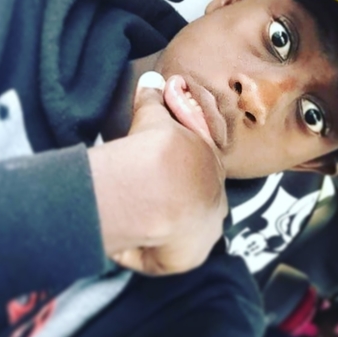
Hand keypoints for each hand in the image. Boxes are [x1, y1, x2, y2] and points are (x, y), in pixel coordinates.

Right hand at [88, 72, 227, 274]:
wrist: (161, 182)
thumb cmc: (160, 147)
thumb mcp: (153, 118)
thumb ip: (152, 100)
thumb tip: (150, 78)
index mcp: (210, 166)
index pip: (200, 170)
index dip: (179, 172)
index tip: (160, 174)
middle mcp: (214, 200)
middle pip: (197, 203)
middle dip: (177, 202)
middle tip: (148, 200)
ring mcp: (204, 231)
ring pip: (183, 232)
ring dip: (162, 229)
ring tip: (135, 224)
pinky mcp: (187, 257)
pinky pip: (160, 258)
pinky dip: (141, 254)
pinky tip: (123, 246)